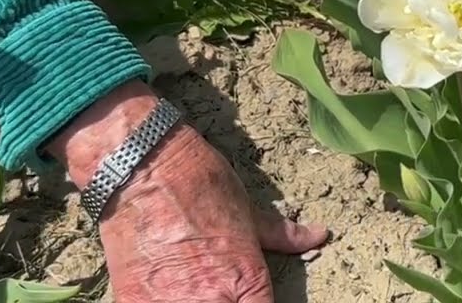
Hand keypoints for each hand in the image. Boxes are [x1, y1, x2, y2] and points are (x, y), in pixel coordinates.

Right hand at [48, 82, 327, 301]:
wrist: (142, 171)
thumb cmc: (200, 185)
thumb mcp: (248, 210)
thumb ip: (283, 235)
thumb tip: (318, 237)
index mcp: (246, 281)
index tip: (256, 297)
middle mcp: (210, 301)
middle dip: (230, 301)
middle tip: (221, 285)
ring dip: (199, 300)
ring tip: (192, 283)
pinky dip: (164, 301)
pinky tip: (167, 287)